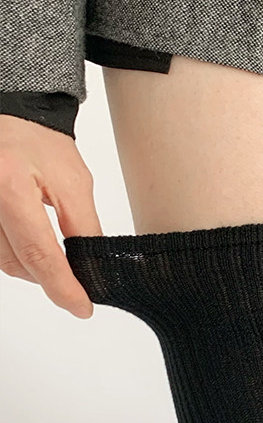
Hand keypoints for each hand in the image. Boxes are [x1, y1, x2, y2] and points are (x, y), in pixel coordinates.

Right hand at [0, 115, 101, 317]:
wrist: (9, 115)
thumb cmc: (41, 143)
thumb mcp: (74, 184)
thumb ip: (83, 229)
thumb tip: (94, 270)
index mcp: (11, 186)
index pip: (40, 253)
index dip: (63, 287)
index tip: (83, 307)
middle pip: (16, 263)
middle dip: (50, 278)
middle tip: (77, 283)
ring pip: (2, 261)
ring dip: (32, 268)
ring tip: (55, 257)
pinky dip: (16, 255)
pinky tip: (32, 246)